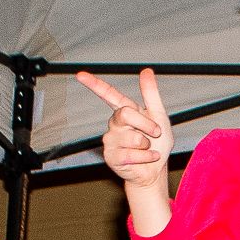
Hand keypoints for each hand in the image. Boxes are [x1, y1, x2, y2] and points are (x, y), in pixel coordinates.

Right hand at [76, 68, 171, 193]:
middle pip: (125, 114)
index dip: (94, 84)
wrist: (156, 169)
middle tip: (156, 132)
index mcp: (125, 111)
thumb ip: (151, 94)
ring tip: (147, 149)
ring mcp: (110, 140)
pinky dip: (145, 157)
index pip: (108, 94)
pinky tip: (147, 158)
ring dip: (147, 144)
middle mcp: (114, 124)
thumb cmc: (157, 142)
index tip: (80, 75)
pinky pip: (130, 154)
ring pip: (131, 136)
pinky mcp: (111, 157)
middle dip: (146, 124)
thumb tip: (146, 71)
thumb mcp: (159, 115)